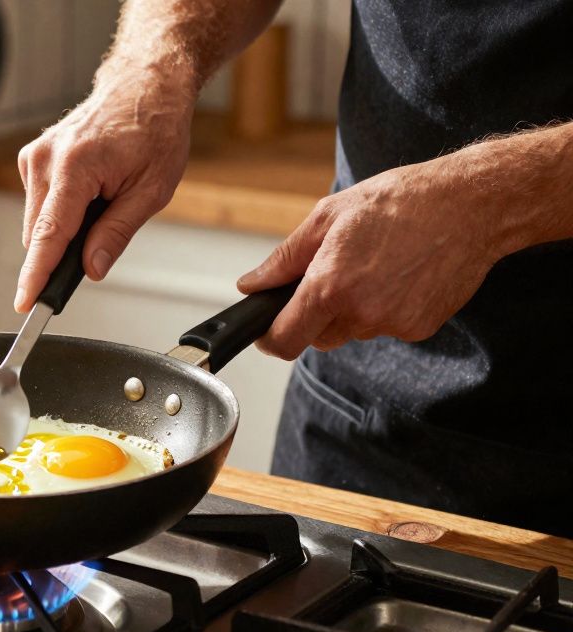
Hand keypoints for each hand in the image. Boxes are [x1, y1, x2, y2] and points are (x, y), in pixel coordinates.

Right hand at [14, 77, 193, 311]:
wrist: (143, 86)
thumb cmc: (154, 129)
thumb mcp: (151, 189)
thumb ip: (117, 233)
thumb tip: (91, 268)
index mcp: (75, 167)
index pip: (48, 235)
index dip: (36, 275)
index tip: (25, 303)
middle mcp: (46, 159)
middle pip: (40, 234)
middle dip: (63, 250)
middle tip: (100, 240)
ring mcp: (35, 156)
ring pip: (37, 222)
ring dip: (63, 228)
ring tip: (101, 202)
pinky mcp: (32, 158)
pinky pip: (39, 204)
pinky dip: (60, 211)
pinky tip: (87, 193)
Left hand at [237, 155, 514, 358]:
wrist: (470, 205)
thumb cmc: (400, 202)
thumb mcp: (328, 217)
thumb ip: (283, 260)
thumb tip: (252, 285)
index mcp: (330, 287)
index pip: (285, 339)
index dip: (269, 338)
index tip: (265, 330)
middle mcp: (361, 313)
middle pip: (317, 336)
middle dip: (315, 313)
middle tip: (334, 271)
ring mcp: (393, 325)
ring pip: (352, 330)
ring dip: (351, 308)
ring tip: (374, 264)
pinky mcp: (419, 329)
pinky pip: (385, 327)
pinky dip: (383, 307)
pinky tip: (399, 274)